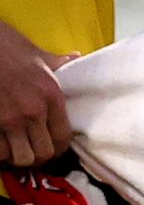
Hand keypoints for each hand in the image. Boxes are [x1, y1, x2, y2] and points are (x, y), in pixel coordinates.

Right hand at [0, 23, 72, 166]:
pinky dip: (0, 152)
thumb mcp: (38, 54)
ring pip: (20, 157)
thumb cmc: (7, 46)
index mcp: (51, 96)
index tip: (52, 147)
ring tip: (16, 149)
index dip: (59, 148)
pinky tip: (1, 145)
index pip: (63, 137)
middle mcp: (33, 111)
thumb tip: (75, 57)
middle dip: (38, 156)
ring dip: (18, 157)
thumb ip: (58, 63)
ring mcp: (8, 119)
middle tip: (32, 150)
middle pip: (43, 153)